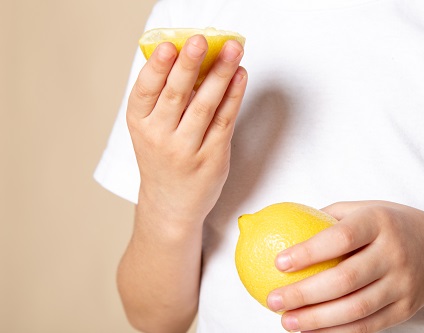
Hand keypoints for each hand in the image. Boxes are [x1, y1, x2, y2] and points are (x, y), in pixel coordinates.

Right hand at [126, 35, 246, 222]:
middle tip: (201, 40)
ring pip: (205, 106)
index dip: (158, 67)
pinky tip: (240, 76)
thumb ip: (163, 98)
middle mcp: (159, 138)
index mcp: (139, 124)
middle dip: (190, 65)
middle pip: (176, 95)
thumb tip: (190, 57)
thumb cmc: (162, 159)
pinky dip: (233, 96)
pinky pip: (224, 122)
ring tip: (232, 50)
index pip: (145, 90)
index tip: (171, 45)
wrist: (171, 204)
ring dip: (220, 75)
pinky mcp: (212, 159)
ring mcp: (187, 151)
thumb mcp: (149, 130)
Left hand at [267, 201, 423, 332]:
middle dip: (304, 294)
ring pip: (356, 309)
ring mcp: (402, 284)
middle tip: (273, 300)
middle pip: (345, 279)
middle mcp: (394, 253)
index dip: (308, 252)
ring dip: (317, 320)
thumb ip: (329, 217)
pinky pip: (368, 326)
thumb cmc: (391, 225)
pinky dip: (338, 332)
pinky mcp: (405, 309)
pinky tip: (312, 331)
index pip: (340, 238)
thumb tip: (284, 226)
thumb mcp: (365, 209)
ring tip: (287, 322)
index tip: (278, 262)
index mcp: (379, 222)